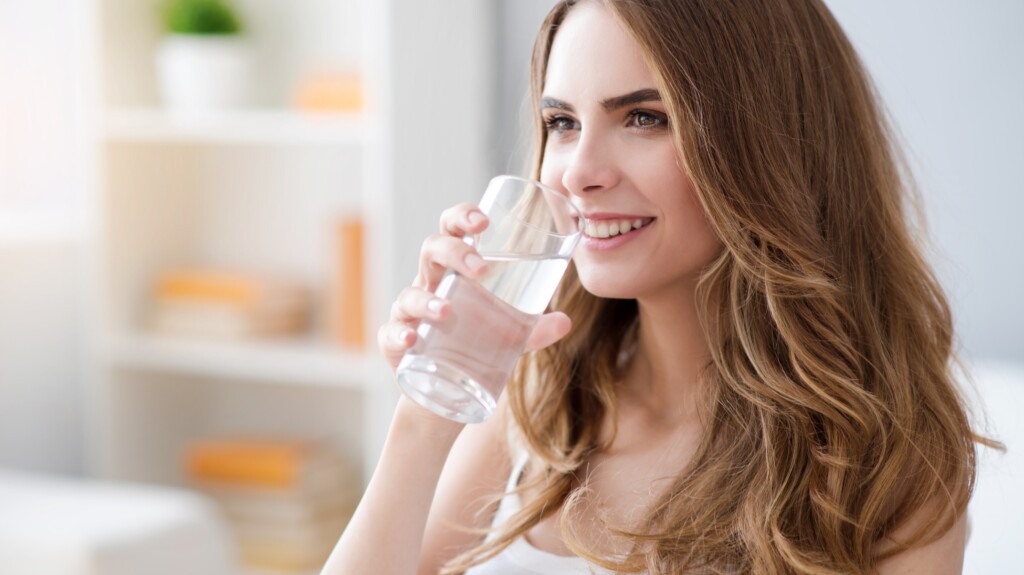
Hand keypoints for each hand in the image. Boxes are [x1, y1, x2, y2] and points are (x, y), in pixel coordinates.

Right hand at [377, 203, 572, 372]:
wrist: (445, 392)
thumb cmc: (475, 346)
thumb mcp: (509, 336)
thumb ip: (534, 329)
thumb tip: (564, 322)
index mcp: (454, 271)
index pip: (452, 230)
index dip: (462, 217)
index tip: (484, 221)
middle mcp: (429, 285)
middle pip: (431, 250)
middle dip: (453, 251)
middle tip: (480, 268)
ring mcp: (409, 314)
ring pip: (409, 294)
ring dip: (427, 299)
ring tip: (446, 311)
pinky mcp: (396, 345)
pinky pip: (390, 333)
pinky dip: (399, 333)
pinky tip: (412, 338)